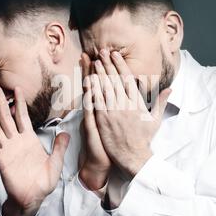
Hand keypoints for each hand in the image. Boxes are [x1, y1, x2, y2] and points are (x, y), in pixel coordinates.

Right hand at [0, 86, 69, 215]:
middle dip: (2, 103)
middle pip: (8, 118)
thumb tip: (65, 133)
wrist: (34, 197)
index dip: (20, 103)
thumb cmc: (44, 181)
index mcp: (30, 139)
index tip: (17, 89)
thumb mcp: (56, 162)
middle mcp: (17, 141)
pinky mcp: (2, 160)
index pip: (23, 116)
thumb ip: (59, 147)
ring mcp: (8, 149)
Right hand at [78, 53, 111, 189]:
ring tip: (88, 65)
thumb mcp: (116, 123)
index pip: (102, 86)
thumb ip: (123, 107)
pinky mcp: (91, 127)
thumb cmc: (111, 142)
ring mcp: (93, 118)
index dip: (102, 71)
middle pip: (95, 87)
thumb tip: (127, 96)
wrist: (102, 161)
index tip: (101, 57)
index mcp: (104, 108)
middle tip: (89, 54)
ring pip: (90, 96)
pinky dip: (89, 100)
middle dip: (93, 70)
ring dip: (89, 80)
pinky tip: (89, 90)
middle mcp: (97, 111)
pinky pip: (90, 112)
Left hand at [90, 49, 170, 176]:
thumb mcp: (156, 119)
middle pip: (114, 80)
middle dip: (108, 64)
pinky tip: (88, 80)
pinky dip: (92, 90)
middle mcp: (125, 104)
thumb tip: (170, 89)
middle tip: (101, 52)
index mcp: (137, 102)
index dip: (120, 64)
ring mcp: (113, 111)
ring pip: (104, 88)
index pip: (127, 78)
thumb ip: (161, 102)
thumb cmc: (145, 138)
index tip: (115, 55)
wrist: (134, 155)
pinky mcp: (103, 119)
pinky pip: (96, 101)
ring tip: (94, 62)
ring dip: (99, 73)